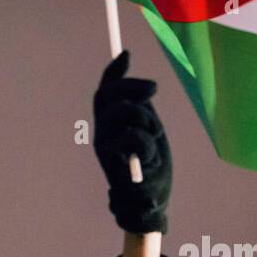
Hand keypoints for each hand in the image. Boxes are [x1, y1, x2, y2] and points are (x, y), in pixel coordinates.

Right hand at [92, 50, 171, 233]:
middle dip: (132, 86)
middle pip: (108, 95)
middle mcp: (102, 132)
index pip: (105, 91)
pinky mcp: (111, 160)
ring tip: (154, 136)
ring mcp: (104, 145)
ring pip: (123, 112)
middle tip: (154, 89)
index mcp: (109, 124)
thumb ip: (141, 110)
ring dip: (146, 118)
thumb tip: (144, 87)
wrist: (148, 202)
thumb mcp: (150, 131)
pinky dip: (148, 143)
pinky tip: (150, 158)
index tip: (127, 54)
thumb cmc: (151, 168)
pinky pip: (133, 136)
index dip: (114, 71)